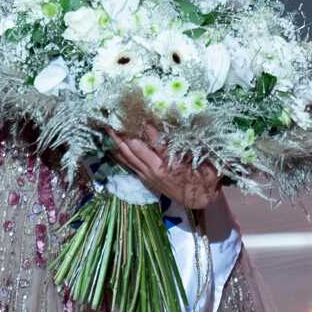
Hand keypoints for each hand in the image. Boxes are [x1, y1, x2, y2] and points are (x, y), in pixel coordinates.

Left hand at [104, 123, 221, 209]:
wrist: (200, 200)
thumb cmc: (205, 177)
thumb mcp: (204, 160)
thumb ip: (192, 145)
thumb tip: (183, 124)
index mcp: (171, 163)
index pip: (155, 141)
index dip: (145, 126)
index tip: (137, 111)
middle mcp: (156, 169)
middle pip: (135, 148)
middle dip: (123, 132)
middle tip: (113, 116)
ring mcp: (148, 174)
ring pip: (128, 156)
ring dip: (117, 142)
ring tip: (107, 128)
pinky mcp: (145, 178)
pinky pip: (129, 165)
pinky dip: (119, 155)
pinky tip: (111, 147)